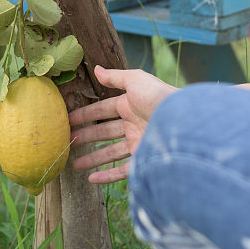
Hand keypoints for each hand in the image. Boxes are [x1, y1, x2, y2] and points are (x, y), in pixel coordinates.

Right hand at [68, 65, 176, 184]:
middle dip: (86, 136)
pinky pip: (122, 171)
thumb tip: (97, 69)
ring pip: (110, 153)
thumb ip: (115, 77)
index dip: (85, 114)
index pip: (103, 110)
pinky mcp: (144, 161)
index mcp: (131, 105)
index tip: (68, 120)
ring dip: (92, 159)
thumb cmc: (158, 97)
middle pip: (104, 132)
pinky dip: (106, 176)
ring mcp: (139, 144)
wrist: (182, 121)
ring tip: (74, 165)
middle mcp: (134, 124)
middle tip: (68, 142)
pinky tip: (91, 179)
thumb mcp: (135, 80)